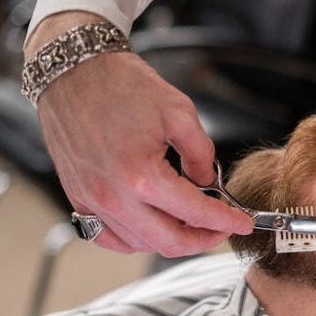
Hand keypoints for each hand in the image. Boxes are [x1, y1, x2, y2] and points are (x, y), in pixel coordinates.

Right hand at [28, 13, 253, 255]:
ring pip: (140, 244)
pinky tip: (152, 225)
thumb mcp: (179, 113)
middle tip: (220, 228)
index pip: (196, 213)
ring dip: (171, 239)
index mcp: (141, 175)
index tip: (242, 222)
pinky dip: (135, 239)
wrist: (74, 71)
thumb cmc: (122, 85)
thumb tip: (208, 183)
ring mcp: (91, 201)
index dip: (226, 221)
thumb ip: (201, 154)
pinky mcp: (77, 198)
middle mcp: (113, 196)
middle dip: (204, 239)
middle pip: (169, 242)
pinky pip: (108, 238)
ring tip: (189, 221)